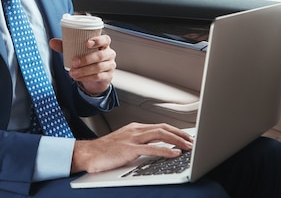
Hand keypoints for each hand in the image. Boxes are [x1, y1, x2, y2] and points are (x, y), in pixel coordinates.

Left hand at [49, 35, 115, 94]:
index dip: (97, 40)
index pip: (105, 39)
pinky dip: (86, 77)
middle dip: (86, 59)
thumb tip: (52, 42)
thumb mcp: (77, 51)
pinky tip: (78, 77)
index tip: (87, 43)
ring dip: (83, 70)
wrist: (96, 76)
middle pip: (100, 55)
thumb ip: (65, 46)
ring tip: (72, 72)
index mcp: (103, 44)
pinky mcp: (108, 76)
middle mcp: (109, 54)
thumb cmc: (87, 58)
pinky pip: (98, 77)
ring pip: (98, 67)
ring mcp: (110, 65)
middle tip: (74, 62)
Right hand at [71, 122, 193, 173]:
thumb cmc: (104, 151)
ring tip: (189, 146)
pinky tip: (175, 153)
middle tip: (192, 140)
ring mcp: (132, 138)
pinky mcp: (129, 149)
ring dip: (177, 140)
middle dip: (180, 134)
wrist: (88, 154)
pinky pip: (151, 148)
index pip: (160, 126)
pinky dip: (166, 150)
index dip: (175, 131)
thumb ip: (140, 144)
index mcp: (135, 128)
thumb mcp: (125, 144)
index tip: (186, 137)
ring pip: (160, 134)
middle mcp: (135, 130)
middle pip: (163, 128)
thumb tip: (156, 150)